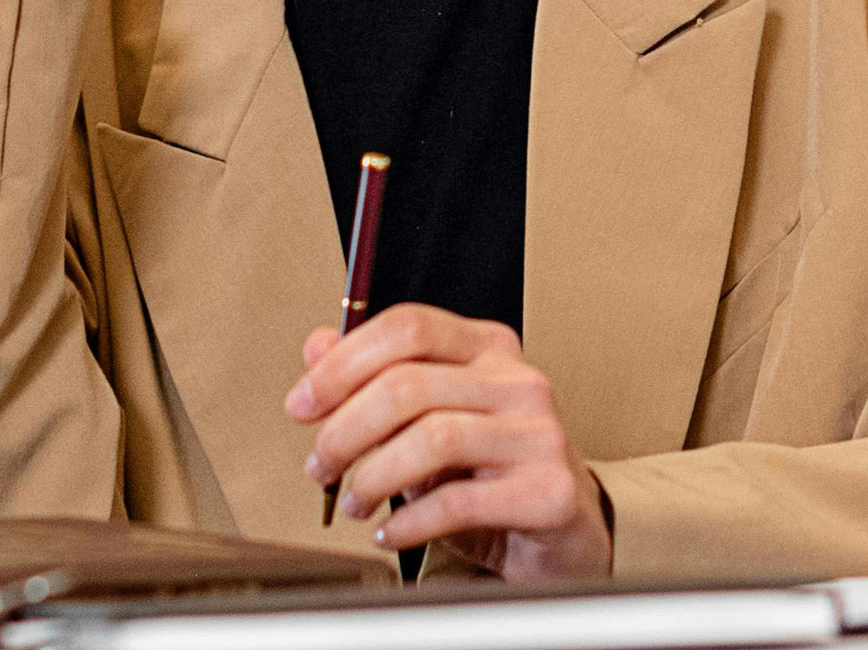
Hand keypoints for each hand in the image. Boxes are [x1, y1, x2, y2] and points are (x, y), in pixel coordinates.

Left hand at [286, 304, 611, 580]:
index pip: (407, 328)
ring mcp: (540, 434)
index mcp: (487, 350)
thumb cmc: (493, 475)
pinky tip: (392, 532)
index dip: (342, 364)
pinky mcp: (550, 491)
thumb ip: (373, 381)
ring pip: (432, 438)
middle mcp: (519, 382)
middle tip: (320, 466)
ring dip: (373, 476)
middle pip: (408, 384)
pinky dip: (409, 521)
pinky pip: (459, 501)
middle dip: (344, 430)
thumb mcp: (427, 421)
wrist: (565, 532)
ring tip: (356, 502)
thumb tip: (317, 346)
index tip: (302, 404)